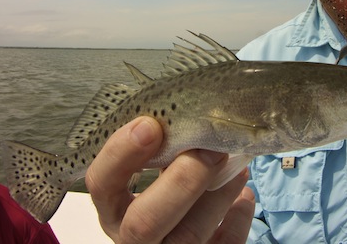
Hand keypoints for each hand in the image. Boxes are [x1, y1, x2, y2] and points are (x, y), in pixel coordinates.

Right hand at [86, 116, 254, 243]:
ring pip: (189, 235)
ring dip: (218, 196)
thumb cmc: (165, 194)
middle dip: (182, 181)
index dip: (121, 154)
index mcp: (113, 210)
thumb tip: (196, 114)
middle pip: (145, 221)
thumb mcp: (154, 173)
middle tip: (212, 149)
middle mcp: (131, 238)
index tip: (149, 124)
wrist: (178, 235)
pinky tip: (245, 197)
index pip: (100, 184)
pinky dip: (236, 221)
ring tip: (238, 166)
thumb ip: (163, 150)